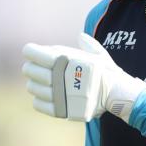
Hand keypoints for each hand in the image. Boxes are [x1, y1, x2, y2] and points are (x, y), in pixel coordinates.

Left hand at [22, 33, 145, 122]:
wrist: (115, 93)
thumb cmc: (107, 72)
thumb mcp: (98, 54)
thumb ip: (87, 44)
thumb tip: (81, 36)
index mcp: (64, 59)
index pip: (33, 53)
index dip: (30, 52)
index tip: (32, 53)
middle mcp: (57, 75)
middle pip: (29, 70)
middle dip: (31, 68)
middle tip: (35, 69)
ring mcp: (57, 93)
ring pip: (32, 88)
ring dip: (35, 84)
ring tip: (44, 83)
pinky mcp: (59, 109)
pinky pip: (38, 104)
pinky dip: (38, 100)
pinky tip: (45, 96)